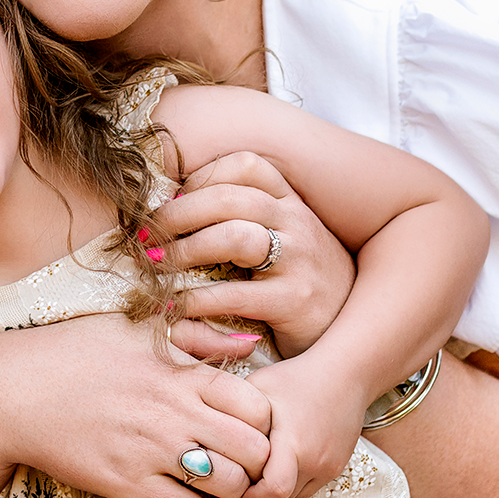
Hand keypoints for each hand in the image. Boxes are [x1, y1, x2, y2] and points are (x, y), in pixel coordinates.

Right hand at [0, 313, 274, 497]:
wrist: (15, 393)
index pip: (256, 405)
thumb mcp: (133, 330)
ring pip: (226, 486)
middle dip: (257, 461)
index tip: (248, 426)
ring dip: (230, 488)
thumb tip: (247, 341)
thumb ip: (195, 337)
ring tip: (218, 482)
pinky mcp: (126, 484)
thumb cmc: (74, 354)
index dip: (263, 422)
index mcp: (178, 373)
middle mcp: (171, 413)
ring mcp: (150, 452)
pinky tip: (182, 495)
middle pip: (252, 451)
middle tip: (243, 462)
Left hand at [150, 152, 355, 357]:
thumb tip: (176, 204)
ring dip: (184, 250)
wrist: (352, 331)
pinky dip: (197, 299)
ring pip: (233, 237)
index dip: (200, 177)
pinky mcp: (296, 302)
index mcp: (291, 202)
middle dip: (177, 215)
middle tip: (146, 236)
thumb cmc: (303, 282)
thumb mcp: (285, 239)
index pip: (244, 165)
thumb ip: (246, 218)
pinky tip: (178, 306)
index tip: (173, 201)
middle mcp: (298, 222)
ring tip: (158, 266)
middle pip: (228, 198)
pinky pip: (235, 294)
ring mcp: (300, 261)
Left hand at [239, 355, 369, 497]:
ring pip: (295, 496)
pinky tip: (277, 464)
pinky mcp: (336, 467)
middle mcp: (315, 460)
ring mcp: (329, 467)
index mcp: (294, 442)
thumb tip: (206, 436)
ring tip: (257, 471)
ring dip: (275, 490)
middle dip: (258, 495)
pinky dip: (292, 483)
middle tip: (239, 480)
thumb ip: (233, 414)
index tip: (232, 481)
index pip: (271, 490)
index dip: (249, 493)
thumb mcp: (258, 387)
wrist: (346, 374)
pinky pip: (309, 488)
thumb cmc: (296, 377)